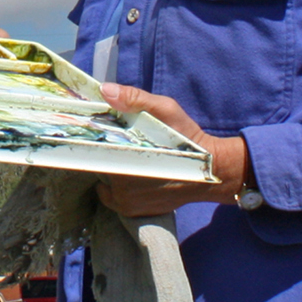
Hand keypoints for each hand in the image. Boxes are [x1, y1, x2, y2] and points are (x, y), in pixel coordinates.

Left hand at [94, 82, 250, 216]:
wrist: (211, 170)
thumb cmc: (187, 138)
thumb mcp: (165, 110)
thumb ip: (135, 99)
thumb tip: (105, 90)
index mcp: (125, 157)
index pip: (90, 148)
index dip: (90, 139)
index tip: (93, 131)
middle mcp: (121, 184)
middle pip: (97, 163)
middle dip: (103, 153)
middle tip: (119, 144)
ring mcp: (125, 201)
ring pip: (103, 180)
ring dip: (110, 169)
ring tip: (127, 158)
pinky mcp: (131, 211)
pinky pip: (111, 197)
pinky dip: (115, 187)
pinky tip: (130, 174)